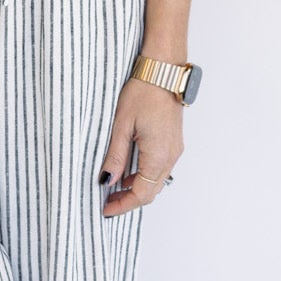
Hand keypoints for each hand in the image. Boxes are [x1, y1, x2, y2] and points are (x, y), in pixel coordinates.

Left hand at [98, 75, 182, 215]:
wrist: (163, 71)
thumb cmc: (143, 91)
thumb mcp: (121, 125)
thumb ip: (115, 156)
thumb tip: (107, 180)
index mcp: (158, 155)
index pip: (142, 194)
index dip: (123, 205)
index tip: (105, 209)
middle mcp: (170, 156)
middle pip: (151, 191)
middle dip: (129, 200)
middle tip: (107, 201)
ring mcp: (174, 149)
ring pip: (156, 181)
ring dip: (137, 188)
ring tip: (114, 187)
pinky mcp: (173, 142)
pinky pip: (160, 168)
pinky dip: (145, 175)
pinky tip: (129, 170)